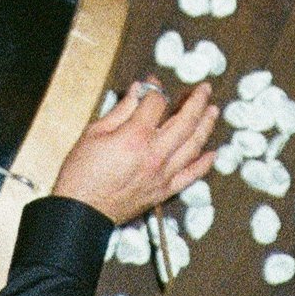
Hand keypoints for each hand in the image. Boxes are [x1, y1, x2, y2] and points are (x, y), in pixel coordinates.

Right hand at [52, 78, 217, 222]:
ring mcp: (162, 174)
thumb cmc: (81, 173)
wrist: (81, 212)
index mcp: (135, 136)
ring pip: (193, 145)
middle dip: (196, 101)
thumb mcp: (94, 132)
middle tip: (204, 89)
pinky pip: (190, 176)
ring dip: (206, 126)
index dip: (156, 88)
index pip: (157, 103)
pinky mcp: (163, 191)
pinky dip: (204, 164)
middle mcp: (154, 154)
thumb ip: (121, 109)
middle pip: (184, 121)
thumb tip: (137, 90)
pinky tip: (212, 153)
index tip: (152, 83)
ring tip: (213, 111)